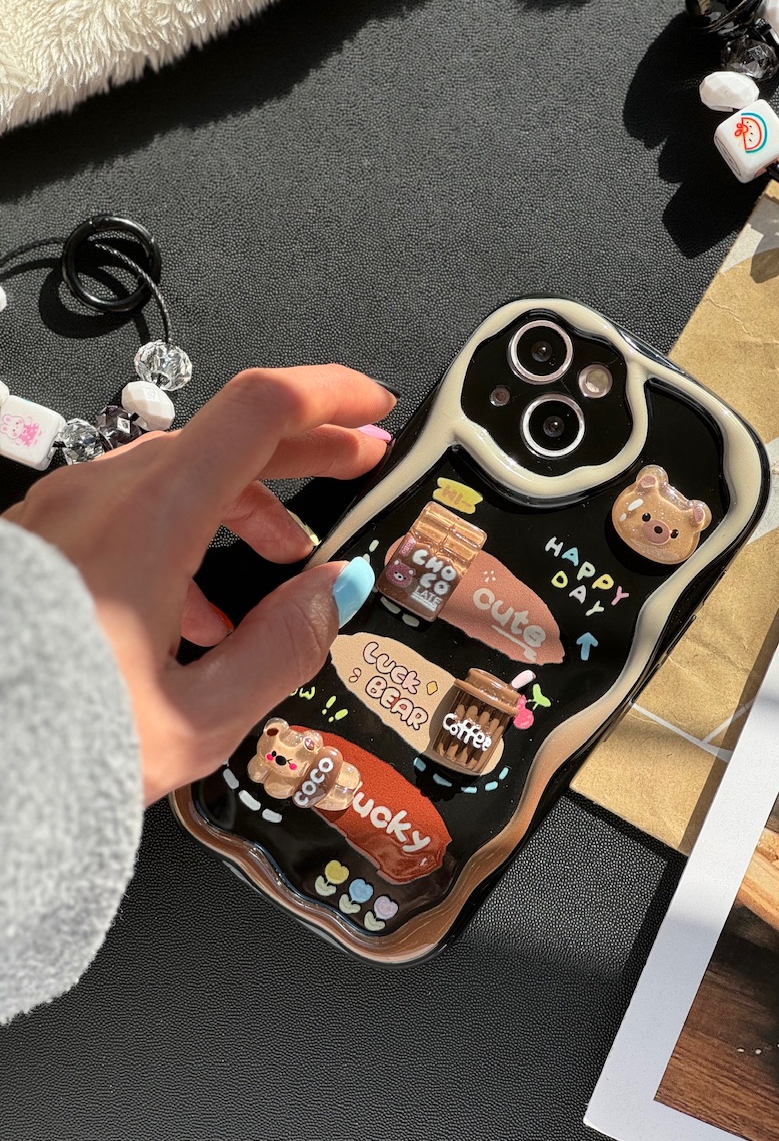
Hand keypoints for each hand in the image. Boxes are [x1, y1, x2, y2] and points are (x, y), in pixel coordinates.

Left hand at [2, 364, 394, 805]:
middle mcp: (100, 497)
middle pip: (226, 435)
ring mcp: (64, 513)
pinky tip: (200, 606)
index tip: (371, 406)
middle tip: (357, 462)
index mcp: (148, 522)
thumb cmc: (45, 744)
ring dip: (246, 499)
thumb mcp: (192, 720)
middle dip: (305, 447)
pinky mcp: (44, 539)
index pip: (260, 410)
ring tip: (283, 556)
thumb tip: (333, 594)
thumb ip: (280, 649)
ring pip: (178, 472)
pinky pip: (131, 508)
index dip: (330, 396)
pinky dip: (189, 530)